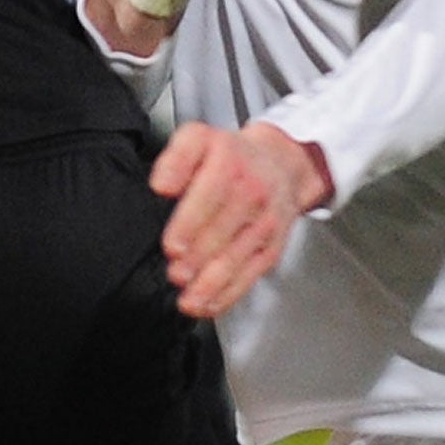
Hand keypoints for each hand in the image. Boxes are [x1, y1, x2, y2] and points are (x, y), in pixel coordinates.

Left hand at [151, 121, 331, 317]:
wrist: (282, 164)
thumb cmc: (232, 156)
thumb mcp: (199, 139)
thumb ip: (176, 157)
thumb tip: (161, 184)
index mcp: (229, 164)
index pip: (210, 195)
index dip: (190, 224)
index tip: (173, 245)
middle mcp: (251, 194)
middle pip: (223, 232)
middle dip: (198, 258)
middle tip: (177, 273)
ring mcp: (264, 224)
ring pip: (237, 259)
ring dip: (212, 284)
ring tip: (189, 299)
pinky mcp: (270, 249)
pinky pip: (249, 275)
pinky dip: (228, 295)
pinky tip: (207, 305)